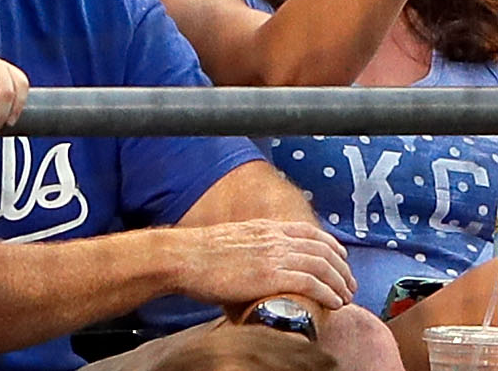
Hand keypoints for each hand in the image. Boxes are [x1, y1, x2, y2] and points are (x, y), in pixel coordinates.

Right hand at [168, 220, 354, 311]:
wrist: (183, 258)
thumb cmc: (199, 255)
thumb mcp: (232, 240)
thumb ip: (252, 246)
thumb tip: (257, 261)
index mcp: (264, 228)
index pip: (310, 232)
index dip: (332, 246)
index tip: (341, 259)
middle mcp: (274, 239)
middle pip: (323, 250)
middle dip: (342, 269)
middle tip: (349, 285)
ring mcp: (274, 256)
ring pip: (323, 266)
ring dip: (340, 283)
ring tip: (346, 297)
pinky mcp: (271, 276)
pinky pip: (312, 283)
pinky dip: (328, 293)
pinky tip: (334, 303)